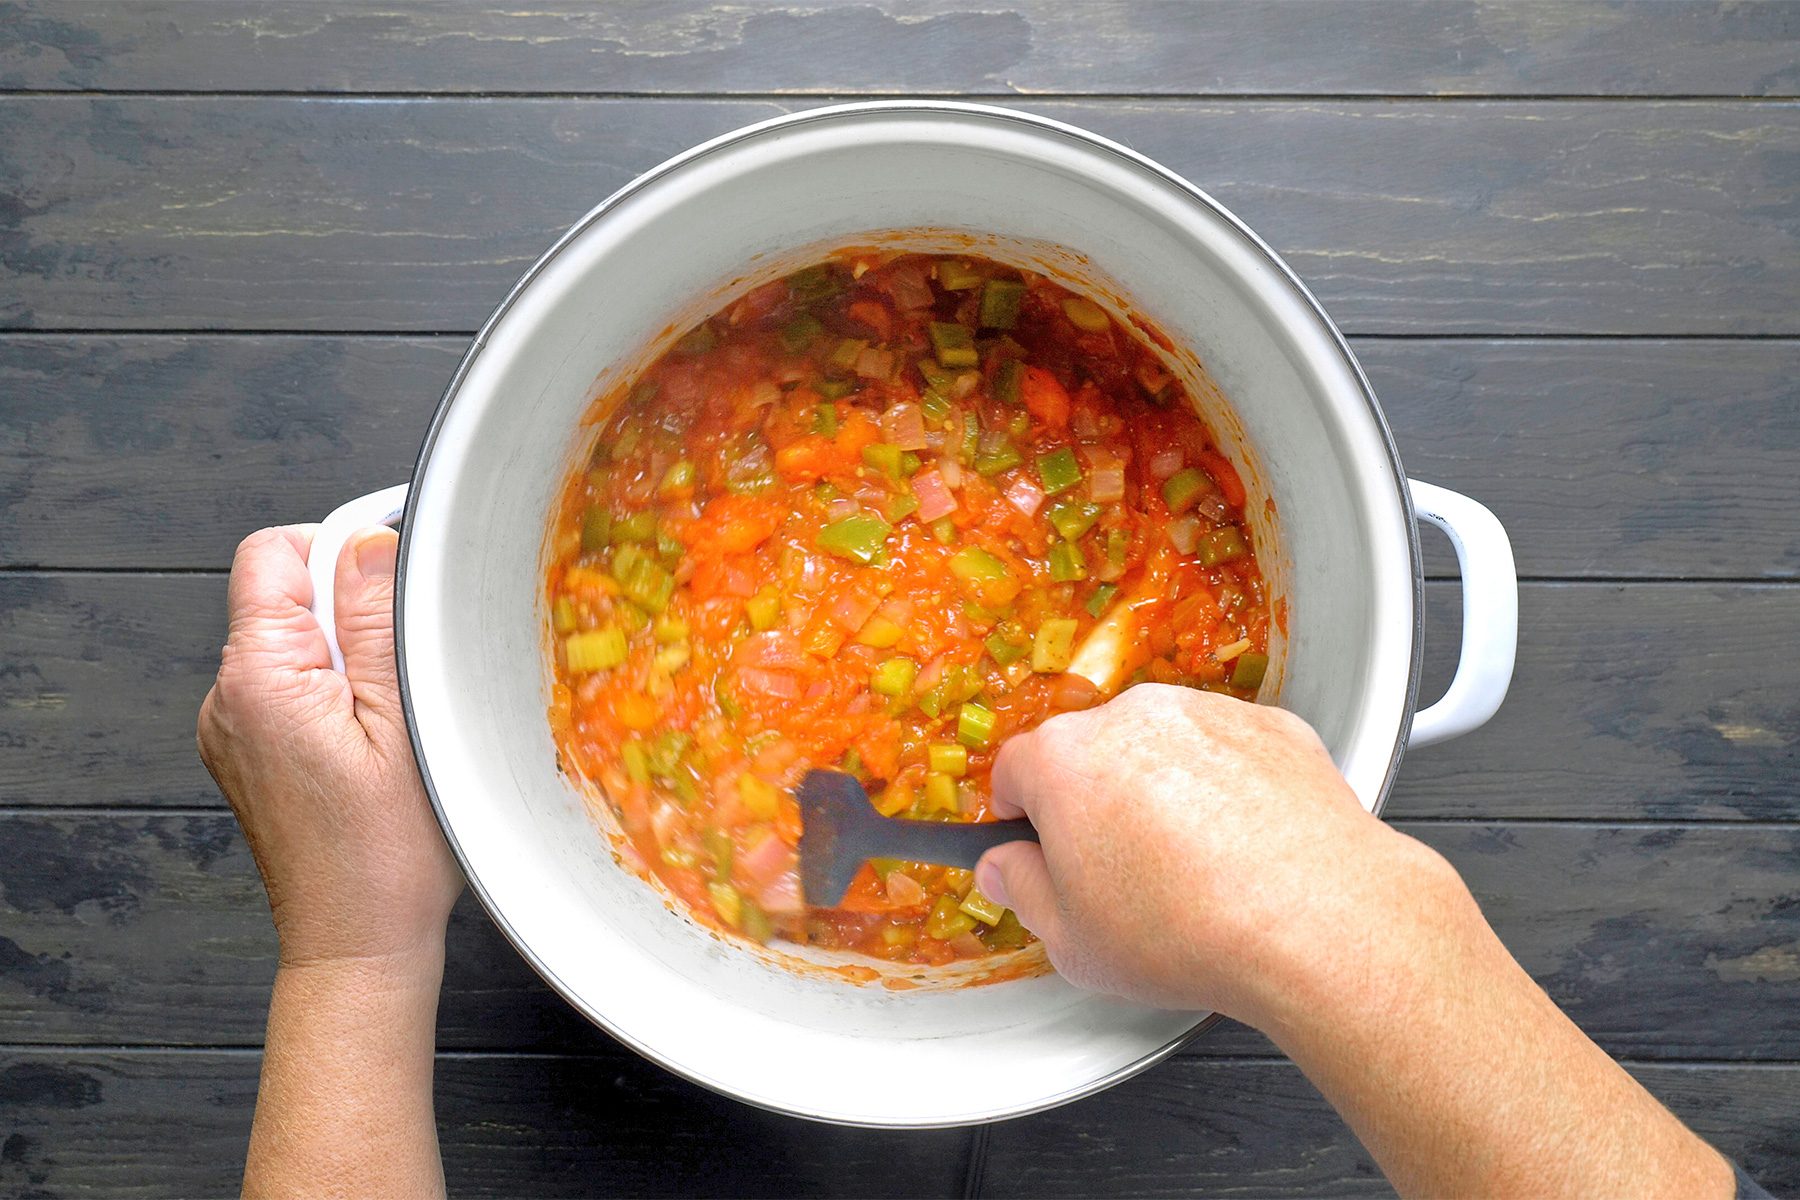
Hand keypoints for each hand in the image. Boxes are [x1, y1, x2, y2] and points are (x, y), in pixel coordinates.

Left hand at [198, 525, 462, 968]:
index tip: (392, 586)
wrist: (358, 942)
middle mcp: (228, 698)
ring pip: (294, 644)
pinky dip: (336, 696)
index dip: (338, 552)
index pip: (274, 554)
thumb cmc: (387, 856)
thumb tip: (368, 543)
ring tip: (393, 721)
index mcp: (259, 678)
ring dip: (349, 659)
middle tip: (404, 675)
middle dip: (352, 613)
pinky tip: (374, 745)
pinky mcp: (249, 754)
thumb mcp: (405, 720)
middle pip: (284, 596)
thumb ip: (378, 622)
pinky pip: (291, 689)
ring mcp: (233, 729)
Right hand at [975, 683, 1452, 1022]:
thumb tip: (1006, 869)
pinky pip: (1230, 752)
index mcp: (1064, 760)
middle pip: (1090, 754)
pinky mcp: (1272, 726)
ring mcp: (1206, 714)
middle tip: (1119, 875)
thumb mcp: (1071, 941)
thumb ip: (1022, 891)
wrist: (1317, 920)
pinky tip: (1242, 848)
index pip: (1014, 771)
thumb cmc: (1188, 931)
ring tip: (1192, 867)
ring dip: (1163, 791)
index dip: (1020, 818)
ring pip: (1162, 748)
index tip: (1037, 850)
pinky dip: (1228, 787)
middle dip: (1095, 804)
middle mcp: (1132, 718)